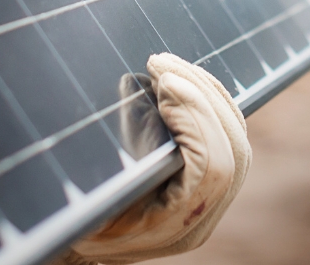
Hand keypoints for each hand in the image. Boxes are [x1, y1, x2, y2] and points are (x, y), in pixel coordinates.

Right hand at [61, 53, 250, 263]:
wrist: (85, 248)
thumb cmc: (75, 222)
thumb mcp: (82, 200)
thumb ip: (107, 165)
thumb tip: (128, 94)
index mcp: (173, 226)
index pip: (210, 167)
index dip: (193, 117)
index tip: (162, 81)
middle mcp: (200, 217)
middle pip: (232, 147)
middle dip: (200, 95)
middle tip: (160, 63)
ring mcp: (211, 202)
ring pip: (234, 138)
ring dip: (204, 92)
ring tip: (165, 64)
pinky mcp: (208, 183)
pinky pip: (225, 137)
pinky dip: (206, 100)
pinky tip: (176, 80)